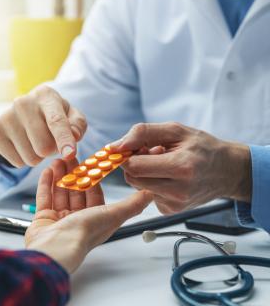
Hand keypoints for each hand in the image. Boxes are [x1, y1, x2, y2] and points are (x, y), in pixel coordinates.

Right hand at [0, 85, 86, 166]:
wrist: (27, 111)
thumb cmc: (55, 115)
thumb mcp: (72, 116)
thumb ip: (78, 125)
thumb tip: (74, 136)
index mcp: (46, 96)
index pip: (56, 121)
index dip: (64, 139)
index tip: (69, 154)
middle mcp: (23, 103)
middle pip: (44, 147)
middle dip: (52, 150)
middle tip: (51, 140)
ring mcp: (5, 117)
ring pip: (31, 158)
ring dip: (38, 156)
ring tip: (36, 141)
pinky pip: (17, 162)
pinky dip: (24, 159)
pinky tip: (24, 144)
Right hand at [25, 158, 152, 273]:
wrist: (56, 248)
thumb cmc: (85, 232)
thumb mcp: (113, 214)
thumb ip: (132, 204)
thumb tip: (150, 194)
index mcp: (96, 218)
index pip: (94, 192)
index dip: (91, 176)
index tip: (89, 161)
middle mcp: (78, 219)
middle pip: (76, 190)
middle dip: (73, 172)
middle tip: (70, 156)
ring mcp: (60, 219)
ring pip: (60, 192)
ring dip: (59, 175)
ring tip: (58, 159)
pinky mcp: (43, 220)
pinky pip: (45, 198)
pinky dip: (46, 184)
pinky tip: (48, 170)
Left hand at [111, 122, 250, 214]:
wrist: (226, 171)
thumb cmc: (203, 148)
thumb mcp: (175, 130)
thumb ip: (142, 133)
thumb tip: (115, 146)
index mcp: (181, 167)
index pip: (134, 166)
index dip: (128, 155)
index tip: (133, 148)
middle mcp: (178, 190)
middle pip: (132, 178)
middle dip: (135, 163)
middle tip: (151, 153)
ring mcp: (174, 204)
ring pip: (137, 186)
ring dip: (143, 173)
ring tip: (162, 164)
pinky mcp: (170, 211)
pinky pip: (147, 194)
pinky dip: (151, 183)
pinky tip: (167, 176)